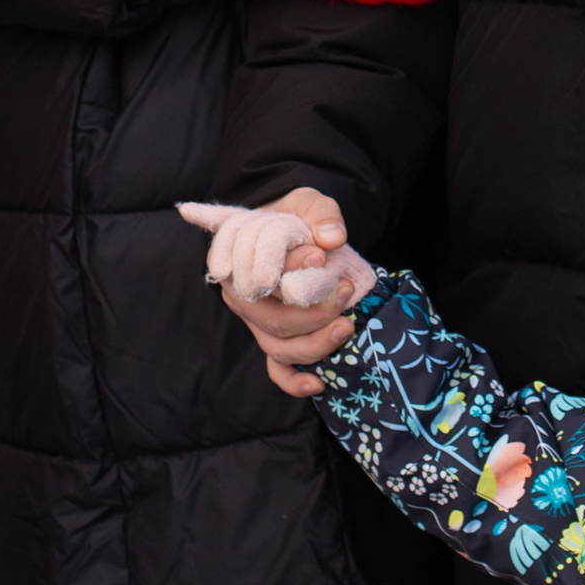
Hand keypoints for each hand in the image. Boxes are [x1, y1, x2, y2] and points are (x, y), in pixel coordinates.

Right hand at [209, 189, 362, 398]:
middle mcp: (242, 295)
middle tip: (346, 292)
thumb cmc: (298, 217)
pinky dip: (294, 382)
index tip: (320, 255)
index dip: (287, 268)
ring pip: (277, 347)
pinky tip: (318, 383)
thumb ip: (320, 213)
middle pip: (269, 319)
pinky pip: (277, 370)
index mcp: (237, 259)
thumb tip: (332, 238)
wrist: (299, 231)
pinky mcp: (274, 338)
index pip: (256, 274)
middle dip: (311, 313)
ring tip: (347, 326)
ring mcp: (257, 321)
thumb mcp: (308, 201)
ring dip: (314, 343)